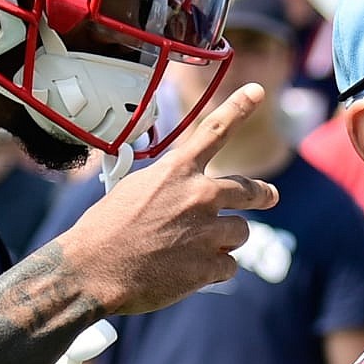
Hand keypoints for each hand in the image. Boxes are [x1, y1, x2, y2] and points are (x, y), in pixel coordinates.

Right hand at [52, 85, 280, 315]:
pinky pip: (229, 266)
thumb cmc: (105, 230)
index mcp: (176, 172)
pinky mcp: (210, 266)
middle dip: (263, 193)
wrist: (93, 270)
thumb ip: (168, 186)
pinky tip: (186, 273)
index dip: (239, 108)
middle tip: (271, 195)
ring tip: (194, 251)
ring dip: (224, 241)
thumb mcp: (132, 190)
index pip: (214, 131)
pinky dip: (213, 271)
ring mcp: (207, 232)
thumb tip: (186, 195)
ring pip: (240, 232)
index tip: (257, 91)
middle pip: (248, 190)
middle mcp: (199, 196)